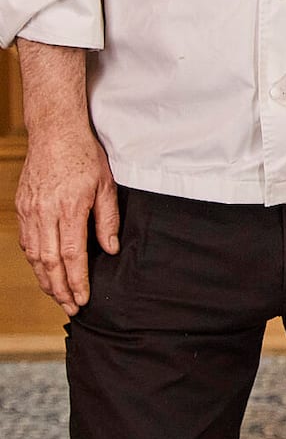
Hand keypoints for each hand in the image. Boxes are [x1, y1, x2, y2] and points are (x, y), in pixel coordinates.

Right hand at [15, 40, 118, 316]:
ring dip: (45, 279)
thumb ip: (108, 220)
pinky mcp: (22, 206)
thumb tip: (109, 249)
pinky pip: (27, 241)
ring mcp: (31, 211)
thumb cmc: (84, 155)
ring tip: (58, 295)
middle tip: (71, 307)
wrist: (55, 131)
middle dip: (60, 289)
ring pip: (35, 256)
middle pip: (49, 263)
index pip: (72, 257)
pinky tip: (44, 268)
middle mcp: (46, 214)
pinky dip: (34, 259)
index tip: (83, 300)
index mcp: (70, 210)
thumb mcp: (106, 185)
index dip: (77, 282)